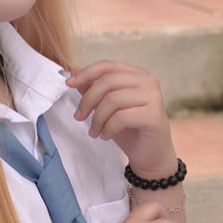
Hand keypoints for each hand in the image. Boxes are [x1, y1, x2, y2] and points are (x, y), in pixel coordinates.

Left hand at [66, 60, 176, 178]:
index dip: (86, 73)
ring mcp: (153, 97)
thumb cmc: (129, 130)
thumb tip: (74, 71)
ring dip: (97, 118)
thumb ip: (93, 88)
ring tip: (94, 132)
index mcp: (137, 75)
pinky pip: (121, 117)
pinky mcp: (153, 115)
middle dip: (88, 100)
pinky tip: (106, 136)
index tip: (68, 84)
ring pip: (113, 99)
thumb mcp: (106, 107)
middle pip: (108, 82)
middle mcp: (148, 82)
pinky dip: (108, 128)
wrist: (150, 156)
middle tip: (79, 117)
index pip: (108, 66)